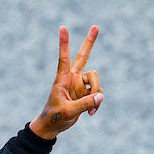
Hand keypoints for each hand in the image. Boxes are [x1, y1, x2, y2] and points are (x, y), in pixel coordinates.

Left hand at [29, 25, 103, 140]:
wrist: (53, 127)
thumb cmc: (55, 117)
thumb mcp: (68, 112)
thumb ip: (84, 104)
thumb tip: (100, 96)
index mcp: (62, 79)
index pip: (64, 58)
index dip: (64, 43)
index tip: (63, 27)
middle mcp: (72, 78)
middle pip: (83, 56)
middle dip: (90, 42)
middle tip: (96, 26)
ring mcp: (80, 85)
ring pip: (96, 81)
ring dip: (96, 94)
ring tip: (89, 109)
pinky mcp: (86, 92)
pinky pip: (98, 94)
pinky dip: (97, 103)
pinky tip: (91, 113)